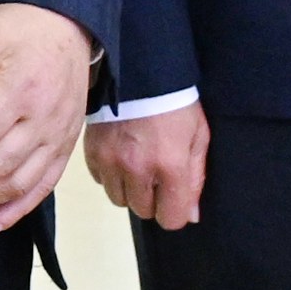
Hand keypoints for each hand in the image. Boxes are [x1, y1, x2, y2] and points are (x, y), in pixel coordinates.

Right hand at [85, 100, 208, 228]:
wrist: (138, 70)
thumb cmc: (175, 103)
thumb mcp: (198, 137)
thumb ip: (195, 178)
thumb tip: (190, 215)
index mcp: (170, 165)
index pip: (171, 219)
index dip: (175, 212)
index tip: (175, 198)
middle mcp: (137, 168)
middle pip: (143, 211)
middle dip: (152, 199)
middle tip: (157, 175)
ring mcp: (111, 161)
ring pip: (119, 199)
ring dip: (130, 189)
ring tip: (138, 164)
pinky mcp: (92, 152)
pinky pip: (100, 181)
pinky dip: (111, 174)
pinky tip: (121, 155)